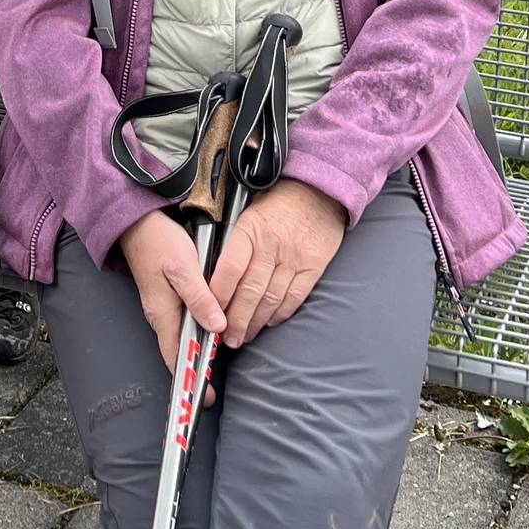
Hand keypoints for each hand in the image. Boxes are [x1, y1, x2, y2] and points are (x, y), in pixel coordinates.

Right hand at [119, 209, 225, 374]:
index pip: (176, 357)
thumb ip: (200, 298)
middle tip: (212, 389)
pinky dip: (195, 333)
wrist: (138, 223)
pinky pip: (182, 323)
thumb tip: (217, 328)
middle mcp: (160, 316)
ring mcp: (162, 307)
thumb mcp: (184, 269)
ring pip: (182, 338)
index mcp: (162, 314)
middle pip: (178, 352)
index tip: (205, 397)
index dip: (190, 379)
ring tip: (213, 366)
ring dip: (196, 352)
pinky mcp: (166, 297)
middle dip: (194, 371)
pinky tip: (208, 333)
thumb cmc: (160, 243)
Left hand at [209, 178, 346, 347]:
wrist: (319, 190)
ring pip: (270, 300)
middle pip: (249, 292)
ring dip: (255, 323)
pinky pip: (293, 298)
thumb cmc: (279, 200)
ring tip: (244, 335)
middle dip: (235, 320)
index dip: (218, 295)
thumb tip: (214, 271)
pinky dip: (279, 315)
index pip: (229, 269)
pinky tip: (269, 323)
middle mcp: (272, 247)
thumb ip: (234, 240)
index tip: (210, 313)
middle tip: (226, 338)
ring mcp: (293, 259)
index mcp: (251, 230)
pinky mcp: (312, 268)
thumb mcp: (248, 210)